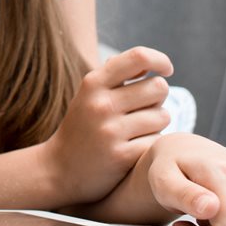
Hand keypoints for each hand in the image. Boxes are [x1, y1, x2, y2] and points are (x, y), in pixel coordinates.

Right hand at [44, 46, 175, 202]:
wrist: (59, 168)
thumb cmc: (83, 126)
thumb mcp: (89, 95)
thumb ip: (116, 75)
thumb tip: (148, 63)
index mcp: (93, 83)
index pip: (138, 57)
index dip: (160, 60)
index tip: (166, 69)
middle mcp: (101, 104)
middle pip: (159, 87)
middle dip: (157, 98)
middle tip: (143, 108)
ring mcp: (110, 131)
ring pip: (163, 116)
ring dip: (157, 123)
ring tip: (136, 130)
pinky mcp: (122, 156)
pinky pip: (157, 141)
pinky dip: (150, 144)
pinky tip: (134, 147)